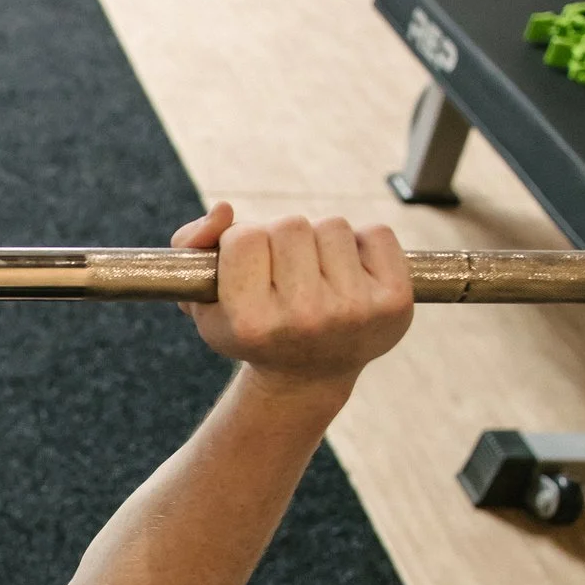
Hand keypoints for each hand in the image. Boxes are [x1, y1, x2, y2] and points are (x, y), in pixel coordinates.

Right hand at [170, 202, 412, 390]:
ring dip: (322, 242)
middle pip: (289, 225)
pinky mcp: (395, 302)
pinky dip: (364, 244)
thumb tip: (223, 210)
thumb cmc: (253, 329)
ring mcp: (354, 311)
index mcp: (252, 323)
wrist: (309, 375)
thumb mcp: (205, 301)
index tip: (249, 273)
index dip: (240, 246)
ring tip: (317, 277)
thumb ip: (189, 246)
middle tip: (285, 276)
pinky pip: (377, 232)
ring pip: (332, 225)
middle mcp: (304, 319)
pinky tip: (351, 276)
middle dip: (282, 242)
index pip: (242, 237)